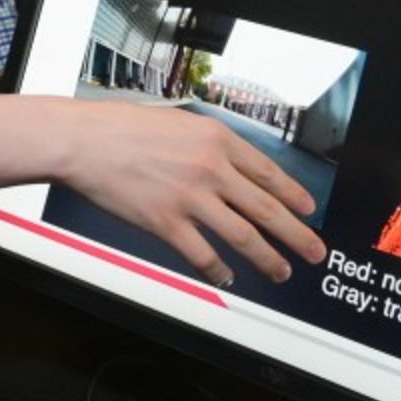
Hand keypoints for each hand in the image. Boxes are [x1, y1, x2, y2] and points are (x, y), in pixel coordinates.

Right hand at [58, 103, 326, 286]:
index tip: (308, 211)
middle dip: (297, 235)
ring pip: (244, 236)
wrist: (85, 141)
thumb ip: (211, 144)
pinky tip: (227, 278)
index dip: (294, 196)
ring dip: (268, 259)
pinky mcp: (167, 223)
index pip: (269, 173)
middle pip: (267, 209)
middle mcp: (212, 168)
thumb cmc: (124, 128)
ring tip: (281, 271)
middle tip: (314, 252)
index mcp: (218, 139)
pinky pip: (204, 255)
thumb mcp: (181, 123)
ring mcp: (191, 198)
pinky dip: (220, 271)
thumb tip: (236, 167)